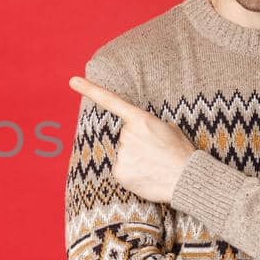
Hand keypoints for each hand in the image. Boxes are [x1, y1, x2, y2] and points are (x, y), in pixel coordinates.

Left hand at [68, 76, 197, 202]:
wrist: (188, 179)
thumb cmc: (181, 153)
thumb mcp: (169, 129)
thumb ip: (148, 126)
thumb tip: (139, 133)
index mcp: (141, 119)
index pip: (111, 101)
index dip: (90, 90)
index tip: (72, 81)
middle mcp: (127, 134)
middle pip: (124, 137)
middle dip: (137, 144)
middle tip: (155, 153)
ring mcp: (122, 153)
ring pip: (123, 154)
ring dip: (135, 159)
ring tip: (154, 165)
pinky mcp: (118, 172)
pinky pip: (121, 169)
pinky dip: (132, 173)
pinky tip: (147, 175)